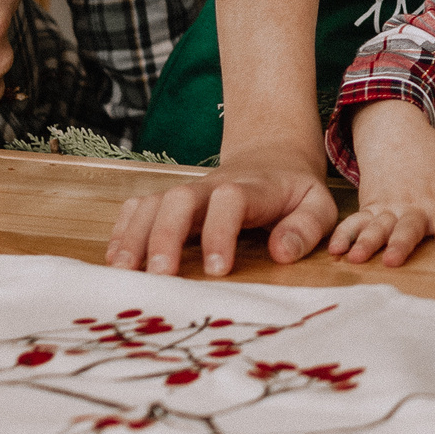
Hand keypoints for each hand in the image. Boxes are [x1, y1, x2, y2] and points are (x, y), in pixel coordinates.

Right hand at [105, 139, 341, 275]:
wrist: (272, 156)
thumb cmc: (294, 191)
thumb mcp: (318, 205)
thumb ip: (305, 228)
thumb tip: (281, 253)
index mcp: (252, 188)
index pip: (231, 200)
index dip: (220, 231)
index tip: (217, 270)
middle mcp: (213, 187)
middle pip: (180, 198)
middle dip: (166, 235)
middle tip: (159, 277)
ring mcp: (188, 192)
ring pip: (153, 202)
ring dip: (135, 235)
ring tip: (123, 273)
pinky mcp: (171, 200)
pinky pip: (140, 206)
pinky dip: (124, 229)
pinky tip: (116, 258)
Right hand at [327, 100, 434, 267]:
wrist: (395, 127)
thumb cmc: (432, 153)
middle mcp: (412, 206)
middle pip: (407, 228)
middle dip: (400, 244)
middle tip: (393, 260)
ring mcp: (388, 206)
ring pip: (377, 227)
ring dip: (367, 242)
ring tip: (356, 257)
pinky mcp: (369, 204)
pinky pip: (356, 221)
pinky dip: (344, 234)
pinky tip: (335, 248)